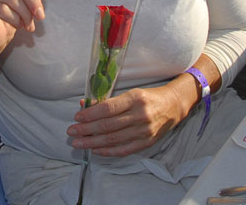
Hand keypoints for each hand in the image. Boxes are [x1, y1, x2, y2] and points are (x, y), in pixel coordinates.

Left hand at [66, 83, 195, 156]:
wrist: (173, 105)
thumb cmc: (148, 97)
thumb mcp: (130, 93)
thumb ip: (108, 101)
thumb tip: (85, 105)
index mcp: (134, 99)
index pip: (108, 108)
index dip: (91, 114)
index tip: (77, 117)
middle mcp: (140, 115)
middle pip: (108, 125)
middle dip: (87, 130)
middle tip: (72, 131)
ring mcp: (144, 131)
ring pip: (113, 139)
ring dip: (93, 142)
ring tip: (78, 143)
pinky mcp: (147, 142)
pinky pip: (124, 150)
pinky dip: (108, 151)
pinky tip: (95, 150)